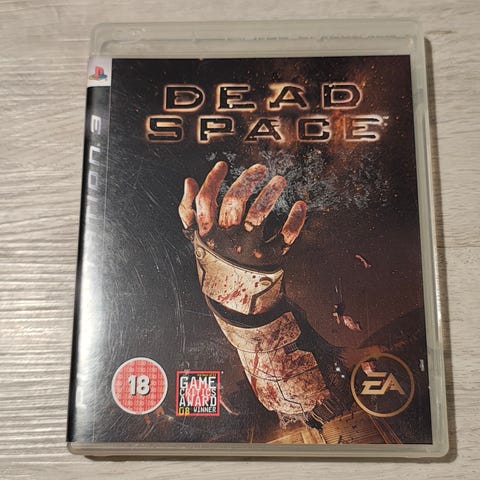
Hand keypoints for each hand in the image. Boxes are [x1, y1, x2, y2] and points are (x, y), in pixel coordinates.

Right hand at [178, 161, 306, 267]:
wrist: (236, 295)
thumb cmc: (217, 258)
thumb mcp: (198, 240)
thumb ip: (189, 212)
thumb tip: (189, 180)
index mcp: (208, 236)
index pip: (205, 202)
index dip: (212, 180)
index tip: (222, 165)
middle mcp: (228, 242)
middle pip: (234, 203)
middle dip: (247, 180)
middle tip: (260, 168)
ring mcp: (250, 250)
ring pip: (259, 215)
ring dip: (270, 193)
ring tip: (279, 180)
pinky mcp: (270, 258)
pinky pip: (285, 237)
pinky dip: (295, 220)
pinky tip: (300, 204)